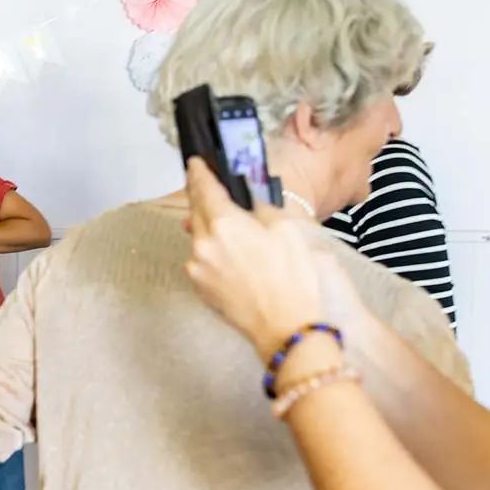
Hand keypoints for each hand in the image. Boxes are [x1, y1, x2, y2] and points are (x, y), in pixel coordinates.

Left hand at [183, 157, 327, 361]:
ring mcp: (198, 267)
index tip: (195, 162)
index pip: (204, 188)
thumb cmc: (293, 277)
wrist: (287, 327)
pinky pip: (200, 259)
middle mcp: (203, 243)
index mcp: (225, 223)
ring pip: (198, 237)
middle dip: (201, 197)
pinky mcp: (200, 287)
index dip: (199, 172)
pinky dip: (210, 251)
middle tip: (207, 186)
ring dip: (207, 226)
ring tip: (226, 224)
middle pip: (196, 211)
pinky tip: (229, 254)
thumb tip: (248, 201)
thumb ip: (260, 207)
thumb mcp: (286, 229)